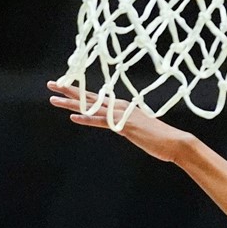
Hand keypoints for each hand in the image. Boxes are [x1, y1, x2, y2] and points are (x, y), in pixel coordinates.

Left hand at [46, 80, 196, 162]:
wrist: (175, 143)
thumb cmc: (159, 137)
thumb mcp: (139, 129)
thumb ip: (126, 125)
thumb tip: (120, 125)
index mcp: (122, 106)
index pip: (95, 97)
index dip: (78, 91)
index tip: (63, 86)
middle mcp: (119, 106)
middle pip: (89, 97)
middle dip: (68, 90)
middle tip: (50, 84)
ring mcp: (122, 115)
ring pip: (91, 107)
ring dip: (71, 103)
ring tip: (53, 99)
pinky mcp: (125, 126)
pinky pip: (102, 122)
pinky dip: (88, 119)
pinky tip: (74, 118)